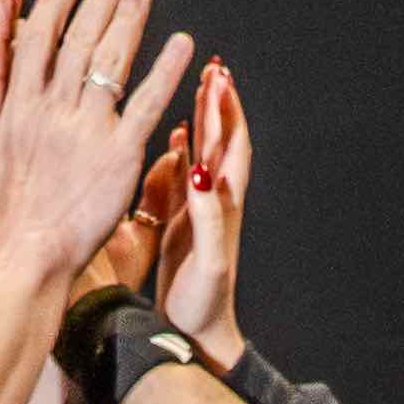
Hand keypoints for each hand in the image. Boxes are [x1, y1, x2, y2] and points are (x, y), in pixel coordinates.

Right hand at [0, 0, 191, 298]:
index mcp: (15, 110)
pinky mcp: (118, 153)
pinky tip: (184, 44)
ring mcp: (85, 129)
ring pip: (112, 59)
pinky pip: (146, 102)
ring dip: (131, 17)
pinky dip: (166, 70)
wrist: (22, 260)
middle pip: (77, 38)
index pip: (34, 40)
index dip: (52, 4)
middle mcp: (49, 110)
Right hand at [155, 56, 249, 355]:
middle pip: (221, 141)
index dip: (227, 111)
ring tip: (199, 88)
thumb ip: (208, 214)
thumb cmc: (204, 303)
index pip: (230, 145)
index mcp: (225, 204)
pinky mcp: (182, 224)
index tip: (219, 78)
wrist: (197, 334)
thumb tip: (201, 170)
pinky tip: (173, 136)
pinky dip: (180, 151)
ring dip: (204, 120)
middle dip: (218, 104)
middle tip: (213, 68)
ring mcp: (200, 210)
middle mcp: (216, 201)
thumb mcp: (208, 258)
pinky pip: (182, 177)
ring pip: (204, 152)